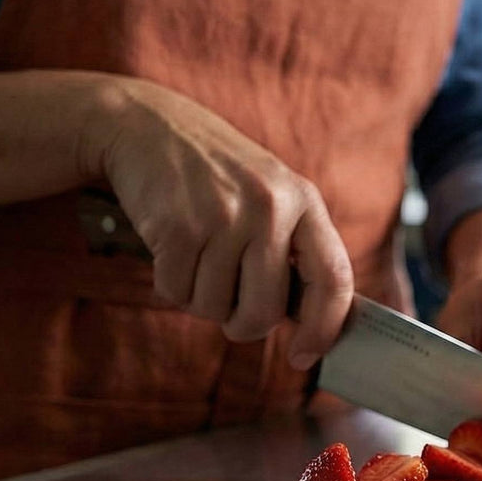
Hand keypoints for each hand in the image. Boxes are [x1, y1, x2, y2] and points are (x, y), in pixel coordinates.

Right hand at [85, 77, 352, 368]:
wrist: (147, 126)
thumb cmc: (218, 176)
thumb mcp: (272, 195)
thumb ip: (295, 251)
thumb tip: (312, 324)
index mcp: (304, 201)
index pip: (334, 280)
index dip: (323, 329)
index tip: (303, 354)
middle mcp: (269, 207)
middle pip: (265, 312)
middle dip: (243, 325)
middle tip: (230, 309)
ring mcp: (222, 216)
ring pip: (215, 308)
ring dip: (201, 299)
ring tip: (197, 256)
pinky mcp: (177, 227)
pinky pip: (177, 293)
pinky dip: (170, 284)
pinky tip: (172, 248)